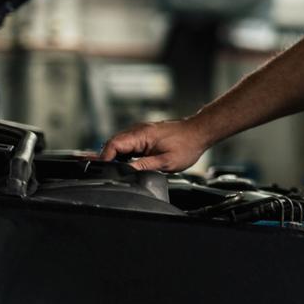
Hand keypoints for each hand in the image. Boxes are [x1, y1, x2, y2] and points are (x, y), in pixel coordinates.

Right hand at [98, 118, 212, 171]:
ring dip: (114, 156)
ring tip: (111, 169)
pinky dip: (123, 153)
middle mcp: (138, 131)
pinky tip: (123, 163)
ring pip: (119, 144)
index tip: (103, 170)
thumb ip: (144, 166)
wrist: (199, 132)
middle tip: (104, 172)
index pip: (113, 144)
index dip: (104, 158)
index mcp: (141, 134)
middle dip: (106, 158)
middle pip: (113, 144)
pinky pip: (128, 143)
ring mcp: (141, 132)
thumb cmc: (187, 145)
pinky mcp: (145, 135)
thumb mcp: (166, 162)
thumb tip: (126, 171)